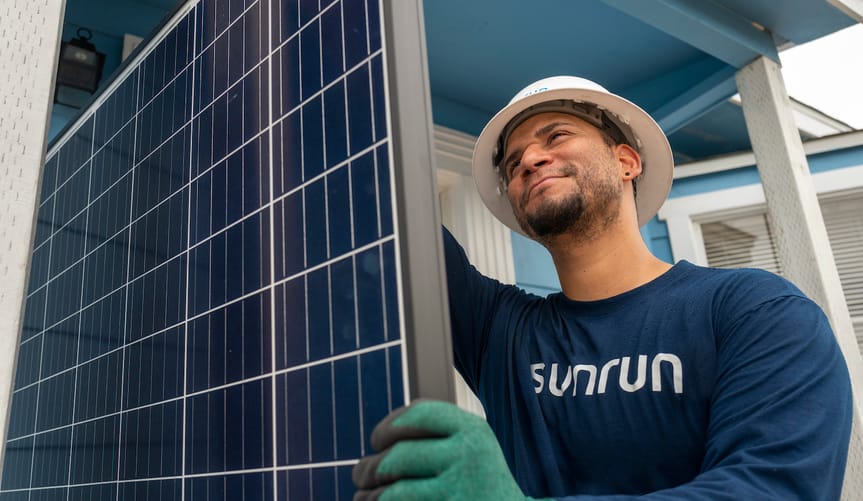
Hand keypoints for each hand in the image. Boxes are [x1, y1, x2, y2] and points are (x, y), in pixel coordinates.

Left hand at [352, 399, 548, 499]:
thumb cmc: (482, 485)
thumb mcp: (471, 448)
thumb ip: (436, 436)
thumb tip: (382, 435)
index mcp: (472, 430)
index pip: (419, 413)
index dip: (388, 425)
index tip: (377, 440)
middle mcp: (469, 454)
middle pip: (399, 454)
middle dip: (371, 467)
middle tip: (361, 474)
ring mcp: (461, 489)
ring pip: (394, 491)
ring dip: (370, 496)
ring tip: (364, 497)